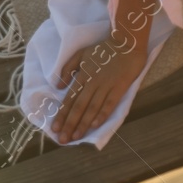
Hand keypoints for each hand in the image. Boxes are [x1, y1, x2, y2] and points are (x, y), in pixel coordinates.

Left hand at [50, 29, 147, 143]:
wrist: (127, 42)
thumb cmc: (104, 49)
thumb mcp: (82, 53)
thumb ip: (68, 68)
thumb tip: (58, 86)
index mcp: (83, 76)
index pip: (70, 99)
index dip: (62, 115)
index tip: (55, 129)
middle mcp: (92, 83)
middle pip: (78, 106)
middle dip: (69, 124)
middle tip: (62, 140)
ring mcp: (106, 85)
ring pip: (92, 108)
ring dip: (83, 123)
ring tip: (76, 137)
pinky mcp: (120, 87)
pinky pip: (109, 103)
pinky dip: (102, 114)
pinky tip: (95, 125)